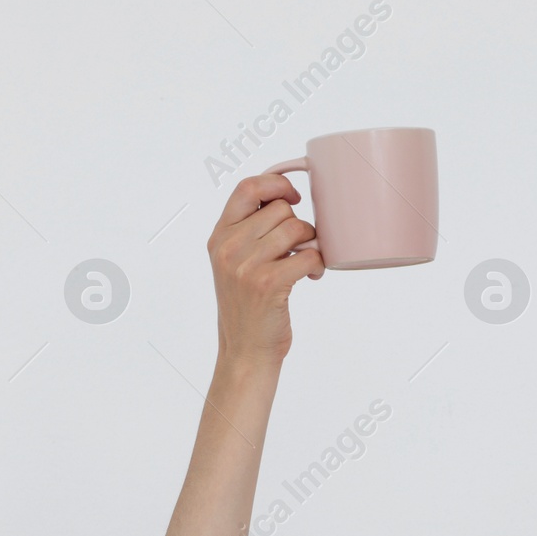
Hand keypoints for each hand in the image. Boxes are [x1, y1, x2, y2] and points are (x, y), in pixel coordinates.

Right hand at [207, 174, 323, 369]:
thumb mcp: (234, 264)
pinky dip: (317, 265)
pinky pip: (309, 255)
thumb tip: (285, 199)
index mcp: (219, 237)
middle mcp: (229, 247)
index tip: (292, 197)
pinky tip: (311, 277)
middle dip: (299, 226)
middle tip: (300, 248)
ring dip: (311, 244)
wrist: (244, 351)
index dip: (276, 184)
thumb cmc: (247, 308)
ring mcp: (247, 265)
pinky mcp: (268, 283)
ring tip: (306, 264)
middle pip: (280, 209)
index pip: (248, 188)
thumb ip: (248, 232)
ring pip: (297, 229)